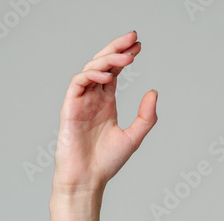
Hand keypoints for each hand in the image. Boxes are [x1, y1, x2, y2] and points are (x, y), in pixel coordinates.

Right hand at [52, 31, 157, 195]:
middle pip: (103, 65)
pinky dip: (92, 76)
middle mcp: (93, 99)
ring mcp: (80, 102)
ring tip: (125, 57)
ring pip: (91, 70)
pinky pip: (78, 83)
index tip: (139, 46)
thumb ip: (146, 117)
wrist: (87, 180)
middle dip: (116, 49)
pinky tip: (108, 77)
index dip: (124, 57)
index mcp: (106, 104)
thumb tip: (154, 92)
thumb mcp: (133, 138)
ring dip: (107, 60)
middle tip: (132, 38)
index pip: (114, 72)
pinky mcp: (70, 108)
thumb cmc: (106, 163)